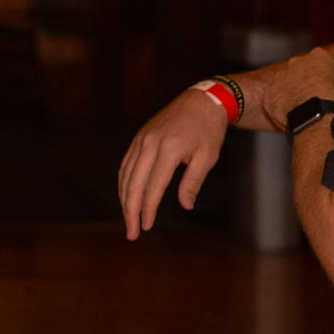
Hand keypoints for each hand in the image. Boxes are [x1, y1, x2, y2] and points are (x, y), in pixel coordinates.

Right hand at [118, 79, 233, 239]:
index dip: (147, 209)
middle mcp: (150, 143)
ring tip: (128, 220)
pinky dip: (124, 183)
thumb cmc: (208, 130)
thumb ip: (193, 181)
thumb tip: (185, 206)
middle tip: (132, 233)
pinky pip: (126, 164)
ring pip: (126, 174)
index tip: (146, 227)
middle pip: (133, 183)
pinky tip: (127, 197)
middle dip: (130, 211)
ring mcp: (142, 139)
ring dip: (124, 199)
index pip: (153, 186)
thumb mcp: (208, 156)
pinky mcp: (139, 138)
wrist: (201, 100)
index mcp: (169, 148)